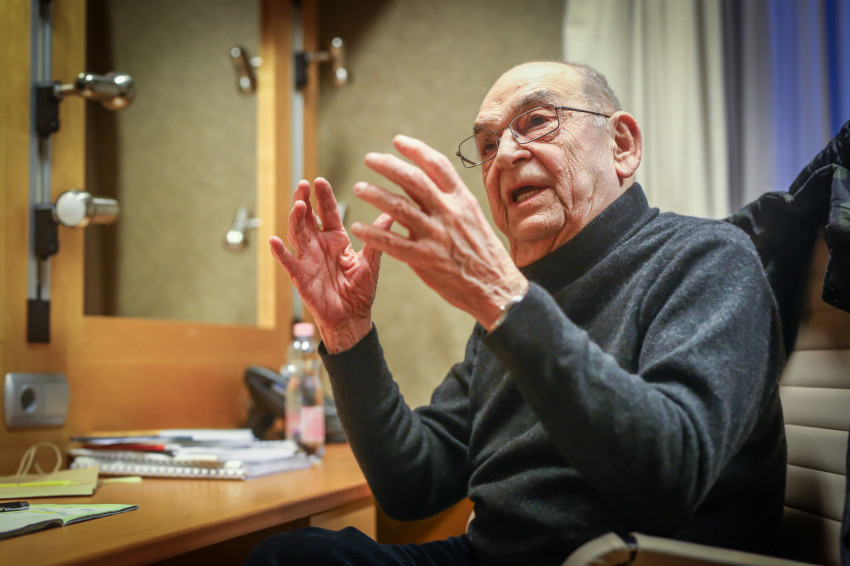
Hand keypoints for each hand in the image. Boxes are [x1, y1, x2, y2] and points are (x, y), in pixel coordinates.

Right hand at [270, 177, 392, 352]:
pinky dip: (280, 252)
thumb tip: (392, 212)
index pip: (327, 212)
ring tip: (298, 206)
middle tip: (303, 184)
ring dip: (295, 219)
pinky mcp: (300, 276)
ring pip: (297, 234)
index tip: (320, 181)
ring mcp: (308, 259)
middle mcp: (319, 245)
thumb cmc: (361, 291)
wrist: (352, 318)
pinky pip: (288, 262)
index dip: (323, 197)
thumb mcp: (370, 262)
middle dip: (304, 200)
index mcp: (336, 239)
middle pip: (307, 217)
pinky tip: (274, 240)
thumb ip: (376, 238)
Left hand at [351, 135, 527, 328]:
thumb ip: (450, 203)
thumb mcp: (474, 218)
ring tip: (359, 188)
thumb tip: (426, 188)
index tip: (397, 141)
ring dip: (375, 194)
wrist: (497, 288)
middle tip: (369, 159)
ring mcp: (436, 235)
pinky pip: (392, 242)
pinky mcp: (425, 258)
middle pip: (413, 180)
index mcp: (462, 200)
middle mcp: (449, 212)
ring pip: (398, 207)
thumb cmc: (485, 255)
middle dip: (389, 165)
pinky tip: (359, 228)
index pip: (437, 165)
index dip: (416, 150)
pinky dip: (373, 234)